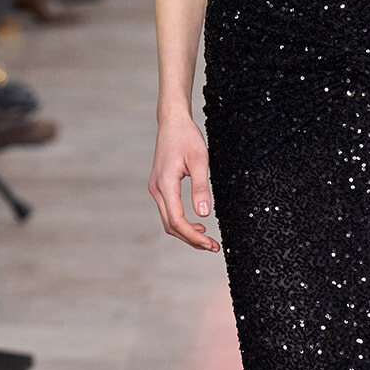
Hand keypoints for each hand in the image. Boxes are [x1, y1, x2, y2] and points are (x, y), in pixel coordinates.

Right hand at [149, 114, 220, 251]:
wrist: (172, 122)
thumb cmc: (187, 138)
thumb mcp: (200, 161)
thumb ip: (201, 188)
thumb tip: (204, 214)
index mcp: (165, 185)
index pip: (177, 221)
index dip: (194, 237)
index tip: (211, 244)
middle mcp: (157, 189)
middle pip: (171, 226)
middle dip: (191, 239)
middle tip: (213, 247)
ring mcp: (156, 188)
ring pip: (168, 220)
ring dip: (186, 232)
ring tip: (207, 239)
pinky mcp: (160, 186)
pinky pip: (169, 210)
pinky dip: (182, 222)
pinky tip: (197, 223)